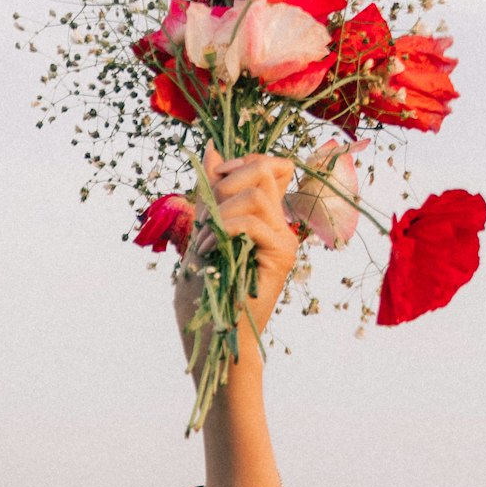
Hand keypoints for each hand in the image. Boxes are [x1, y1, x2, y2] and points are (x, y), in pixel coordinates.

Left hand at [172, 149, 300, 374]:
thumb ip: (210, 192)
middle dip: (229, 178)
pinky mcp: (281, 256)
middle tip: (207, 211)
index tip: (214, 180)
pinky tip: (208, 251)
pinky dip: (223, 230)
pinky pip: (253, 221)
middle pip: (266, 167)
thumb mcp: (201, 230)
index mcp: (264, 216)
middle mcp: (280, 223)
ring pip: (258, 191)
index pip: (270, 164)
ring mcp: (284, 239)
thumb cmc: (206, 294)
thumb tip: (212, 148)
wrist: (213, 338)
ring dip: (220, 210)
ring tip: (203, 240)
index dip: (242, 161)